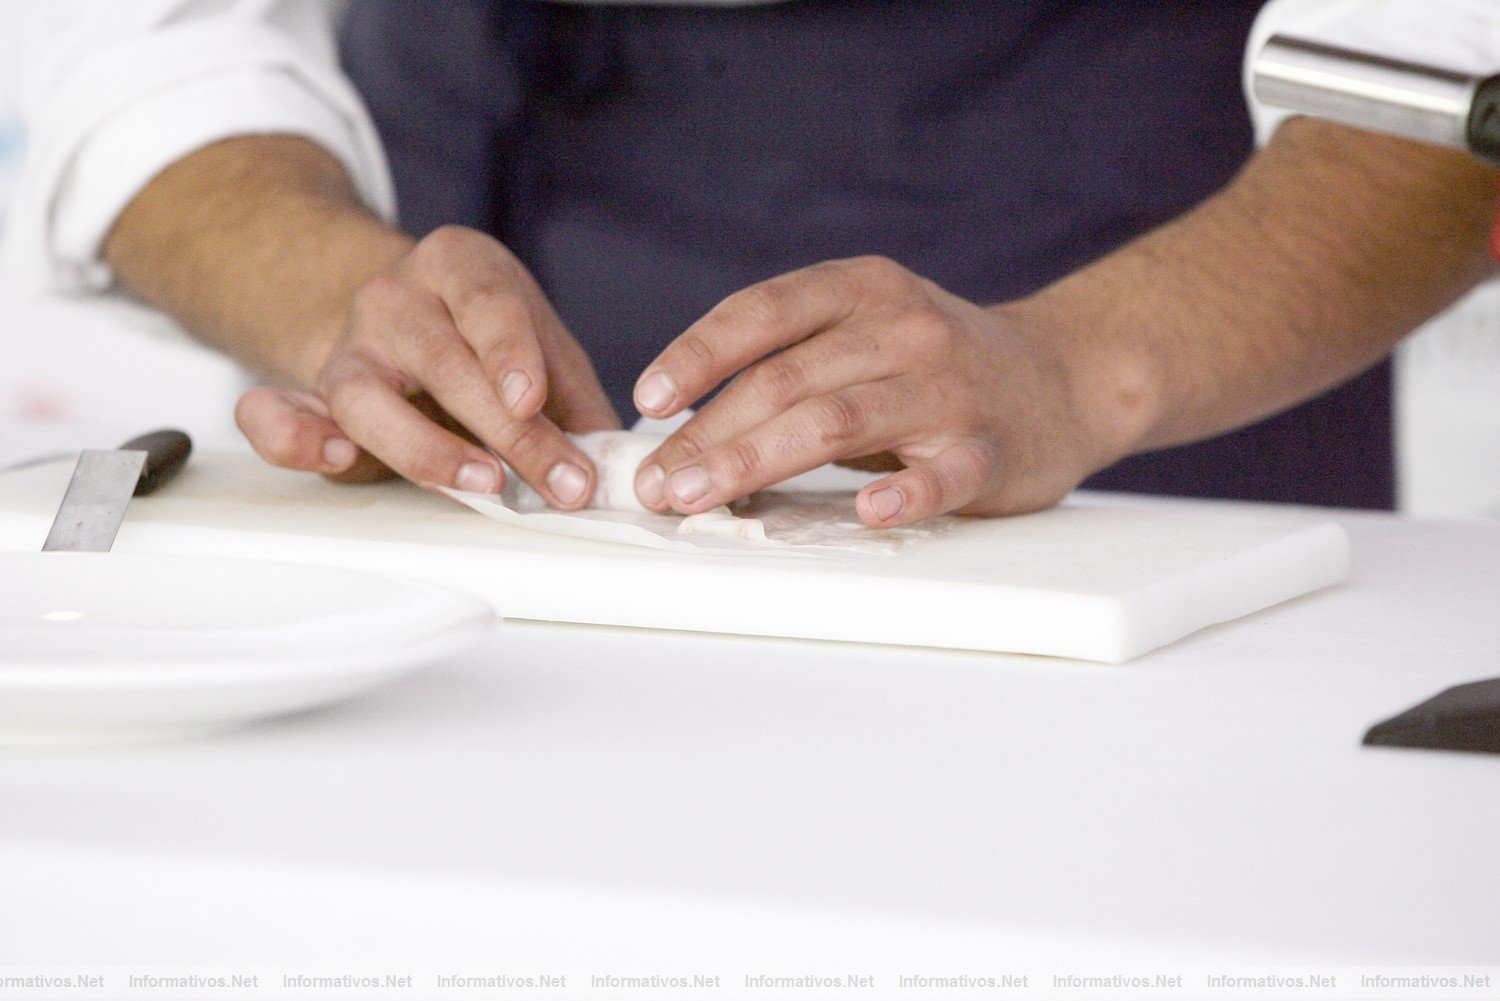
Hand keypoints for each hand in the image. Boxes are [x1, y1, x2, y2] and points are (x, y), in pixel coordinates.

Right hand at [234, 225, 619, 505]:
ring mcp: (349, 346)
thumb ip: (575, 401)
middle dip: (509, 433)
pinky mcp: (313, 396)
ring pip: (366, 397)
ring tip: (482, 486)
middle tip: (560, 481)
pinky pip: (277, 415)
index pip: (485, 302)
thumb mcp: (542, 350)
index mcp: (459, 266)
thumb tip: (610, 462)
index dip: (509, 353)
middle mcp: (395, 297)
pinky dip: (292, 439)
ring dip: (426, 450)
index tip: (532, 402)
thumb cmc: (486, 341)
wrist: (406, 323)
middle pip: (443, 363)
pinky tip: (332, 459)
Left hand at [628, 256, 1137, 525]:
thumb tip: (680, 433)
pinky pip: (944, 474)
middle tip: (658, 484)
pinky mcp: (989, 449)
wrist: (1066, 378)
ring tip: (703, 500)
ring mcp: (949, 387)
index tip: (648, 399)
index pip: (763, 312)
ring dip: (760, 461)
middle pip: (786, 378)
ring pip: (840, 422)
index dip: (698, 352)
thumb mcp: (866, 332)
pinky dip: (906, 494)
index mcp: (863, 290)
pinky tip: (867, 512)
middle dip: (709, 434)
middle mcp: (903, 328)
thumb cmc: (935, 365)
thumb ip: (793, 363)